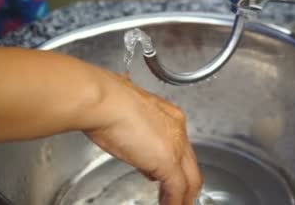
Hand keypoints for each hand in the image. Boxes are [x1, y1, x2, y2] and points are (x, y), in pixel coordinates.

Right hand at [84, 71, 201, 204]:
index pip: (179, 145)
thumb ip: (134, 127)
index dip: (175, 163)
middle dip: (186, 184)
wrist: (103, 100)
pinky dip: (175, 202)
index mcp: (169, 115)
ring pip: (190, 179)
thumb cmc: (106, 100)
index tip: (163, 175)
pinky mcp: (167, 161)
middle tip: (180, 198)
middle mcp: (177, 129)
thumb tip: (131, 140)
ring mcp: (175, 146)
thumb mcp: (126, 113)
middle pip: (190, 164)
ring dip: (183, 196)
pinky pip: (177, 189)